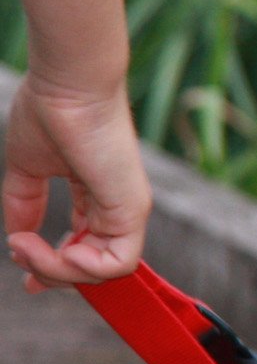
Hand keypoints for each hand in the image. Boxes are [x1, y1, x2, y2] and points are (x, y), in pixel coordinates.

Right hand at [4, 74, 151, 291]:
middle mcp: (116, 206)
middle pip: (93, 267)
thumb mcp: (28, 170)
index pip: (85, 248)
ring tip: (27, 247)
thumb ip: (24, 205)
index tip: (25, 276)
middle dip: (52, 274)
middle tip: (22, 259)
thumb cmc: (49, 114)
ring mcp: (127, 208)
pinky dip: (85, 269)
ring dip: (57, 270)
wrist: (67, 87)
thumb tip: (17, 239)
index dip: (55, 268)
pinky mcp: (132, 207)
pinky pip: (119, 263)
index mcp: (95, 196)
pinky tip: (63, 253)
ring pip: (103, 271)